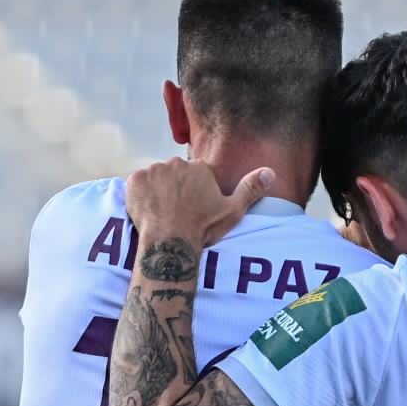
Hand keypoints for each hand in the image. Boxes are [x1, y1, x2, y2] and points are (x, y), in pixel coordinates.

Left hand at [123, 157, 268, 260]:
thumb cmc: (202, 228)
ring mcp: (154, 170)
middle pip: (174, 173)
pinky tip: (147, 211)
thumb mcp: (232, 211)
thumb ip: (250, 189)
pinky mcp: (135, 180)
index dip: (194, 193)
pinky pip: (137, 183)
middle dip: (174, 189)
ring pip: (156, 177)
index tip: (192, 210)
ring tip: (161, 213)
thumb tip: (271, 172)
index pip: (195, 175)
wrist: (170, 242)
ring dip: (157, 191)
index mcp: (200, 168)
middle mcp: (177, 163)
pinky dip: (139, 194)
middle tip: (176, 212)